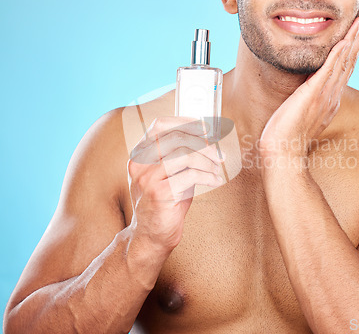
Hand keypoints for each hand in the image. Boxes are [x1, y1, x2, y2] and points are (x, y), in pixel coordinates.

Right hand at [127, 117, 224, 251]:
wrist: (151, 235)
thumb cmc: (165, 202)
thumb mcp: (169, 173)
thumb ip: (180, 154)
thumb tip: (207, 137)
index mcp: (140, 154)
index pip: (160, 125)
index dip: (185, 122)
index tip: (206, 128)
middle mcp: (140, 164)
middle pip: (176, 138)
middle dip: (203, 143)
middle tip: (219, 153)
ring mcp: (148, 179)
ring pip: (185, 155)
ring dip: (207, 160)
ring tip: (217, 169)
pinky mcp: (160, 193)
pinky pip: (191, 175)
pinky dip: (208, 176)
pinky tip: (215, 181)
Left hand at [260, 13, 358, 158]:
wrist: (283, 152)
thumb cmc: (287, 137)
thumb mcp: (303, 115)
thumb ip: (309, 103)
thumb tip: (307, 95)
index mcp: (330, 99)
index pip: (345, 68)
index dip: (353, 48)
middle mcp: (332, 95)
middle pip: (350, 60)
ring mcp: (324, 94)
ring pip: (344, 61)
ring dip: (355, 38)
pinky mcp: (313, 94)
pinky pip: (329, 70)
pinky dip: (338, 53)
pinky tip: (345, 39)